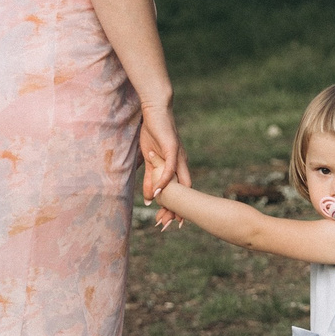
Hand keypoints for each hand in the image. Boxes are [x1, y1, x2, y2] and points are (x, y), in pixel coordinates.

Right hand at [139, 101, 188, 222]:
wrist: (156, 109)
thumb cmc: (153, 132)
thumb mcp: (150, 160)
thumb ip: (151, 179)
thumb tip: (150, 199)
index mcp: (178, 166)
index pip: (181, 192)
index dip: (178, 208)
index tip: (172, 223)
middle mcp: (181, 163)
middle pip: (184, 192)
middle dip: (177, 210)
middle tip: (169, 226)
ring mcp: (179, 156)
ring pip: (179, 184)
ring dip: (173, 201)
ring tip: (165, 214)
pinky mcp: (173, 148)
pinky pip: (170, 168)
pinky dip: (165, 181)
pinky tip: (161, 192)